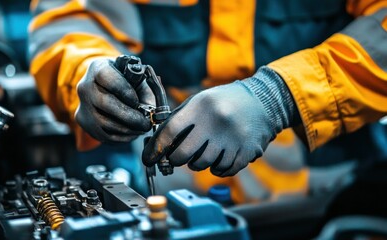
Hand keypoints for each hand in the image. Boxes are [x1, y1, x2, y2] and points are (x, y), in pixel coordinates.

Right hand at [75, 58, 154, 142]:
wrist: (104, 87)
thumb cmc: (126, 81)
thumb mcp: (136, 78)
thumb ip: (145, 91)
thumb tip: (151, 111)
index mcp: (98, 68)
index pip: (106, 77)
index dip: (124, 90)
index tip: (137, 102)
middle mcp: (85, 86)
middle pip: (105, 103)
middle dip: (129, 116)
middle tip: (145, 123)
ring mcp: (82, 105)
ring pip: (104, 122)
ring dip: (127, 129)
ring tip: (141, 129)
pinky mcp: (83, 121)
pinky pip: (102, 134)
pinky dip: (120, 137)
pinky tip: (132, 134)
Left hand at [142, 81, 276, 176]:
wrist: (264, 101)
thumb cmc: (224, 102)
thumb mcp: (200, 101)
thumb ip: (179, 119)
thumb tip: (157, 144)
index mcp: (201, 106)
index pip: (170, 131)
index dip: (156, 148)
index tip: (149, 158)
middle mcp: (216, 122)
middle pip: (183, 154)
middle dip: (175, 159)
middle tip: (178, 156)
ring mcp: (232, 139)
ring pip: (201, 165)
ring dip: (197, 163)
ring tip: (204, 151)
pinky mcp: (246, 152)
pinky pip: (222, 170)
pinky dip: (216, 168)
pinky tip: (219, 156)